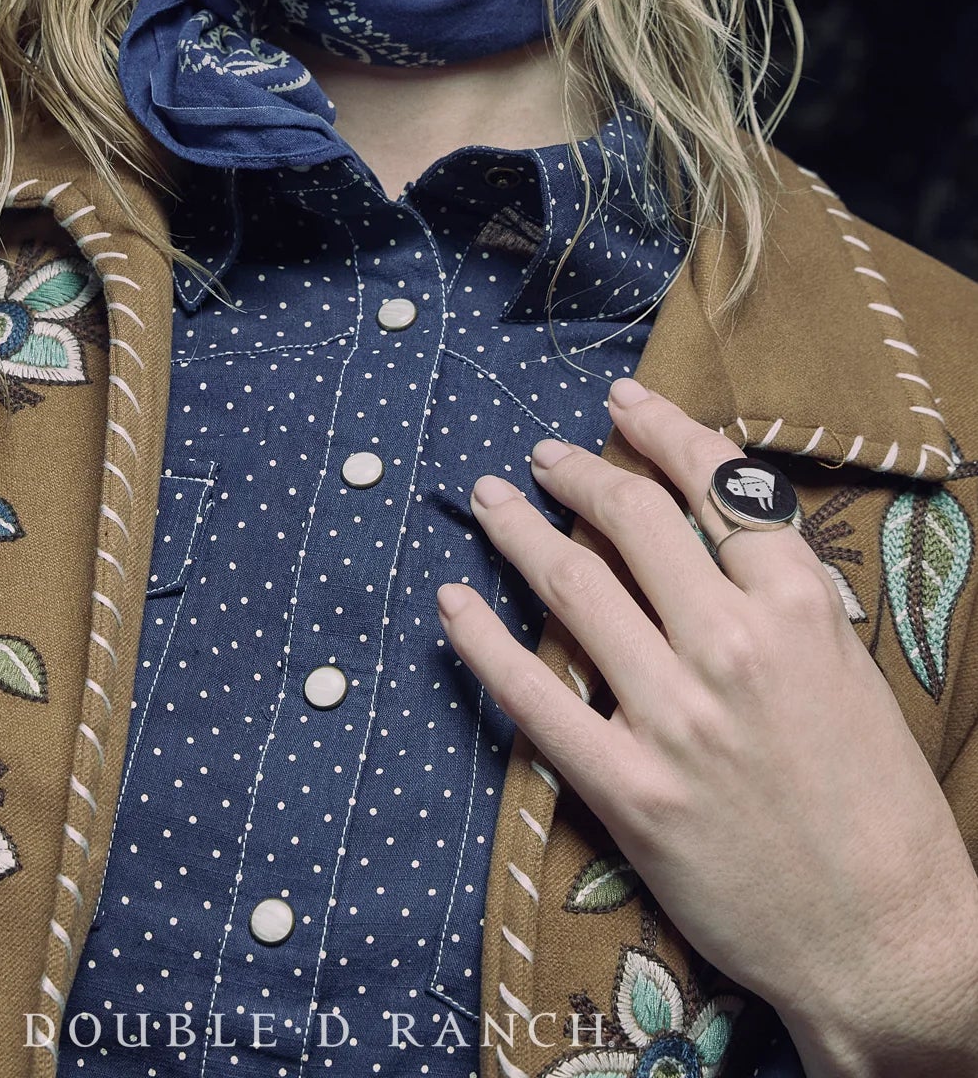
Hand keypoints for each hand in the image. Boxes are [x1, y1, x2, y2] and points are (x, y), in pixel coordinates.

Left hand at [436, 378, 977, 1066]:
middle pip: (633, 519)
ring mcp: (675, 719)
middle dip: (579, 473)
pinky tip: (452, 602)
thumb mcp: (848, 668)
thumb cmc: (881, 807)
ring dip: (520, 531)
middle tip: (545, 456)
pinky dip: (482, 641)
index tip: (622, 402)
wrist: (890, 941)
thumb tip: (704, 525)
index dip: (661, 428)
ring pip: (574, 587)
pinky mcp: (630, 791)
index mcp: (801, 608)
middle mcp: (733, 648)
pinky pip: (533, 699)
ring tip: (492, 499)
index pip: (717, 482)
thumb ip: (779, 595)